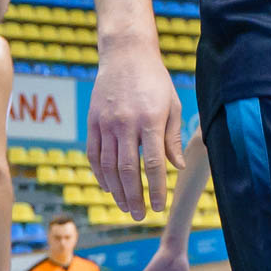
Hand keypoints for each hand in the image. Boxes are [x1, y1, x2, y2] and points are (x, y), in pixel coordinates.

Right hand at [87, 41, 183, 218]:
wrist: (126, 55)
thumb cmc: (155, 81)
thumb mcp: (172, 105)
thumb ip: (173, 137)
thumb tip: (178, 167)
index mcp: (150, 120)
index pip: (154, 163)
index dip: (156, 188)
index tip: (159, 207)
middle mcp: (125, 124)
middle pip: (128, 170)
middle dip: (135, 197)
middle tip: (141, 215)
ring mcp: (106, 123)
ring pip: (108, 166)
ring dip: (117, 191)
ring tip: (126, 207)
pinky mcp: (92, 122)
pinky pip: (94, 154)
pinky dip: (100, 174)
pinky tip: (108, 187)